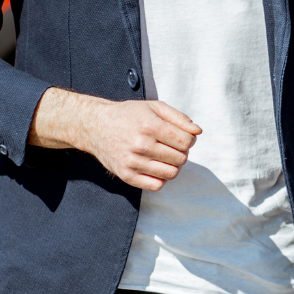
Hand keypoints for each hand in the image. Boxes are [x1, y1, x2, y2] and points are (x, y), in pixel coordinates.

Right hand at [29, 88, 200, 191]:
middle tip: (170, 146)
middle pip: (181, 158)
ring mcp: (132, 162)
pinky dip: (161, 178)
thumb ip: (179, 118)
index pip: (186, 142)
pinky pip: (156, 186)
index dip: (189, 140)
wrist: (96, 126)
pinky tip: (155, 167)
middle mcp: (141, 145)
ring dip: (173, 166)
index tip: (180, 137)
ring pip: (171, 173)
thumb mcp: (154, 107)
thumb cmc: (128, 115)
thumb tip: (198, 131)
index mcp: (150, 126)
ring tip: (164, 157)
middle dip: (181, 153)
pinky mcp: (126, 175)